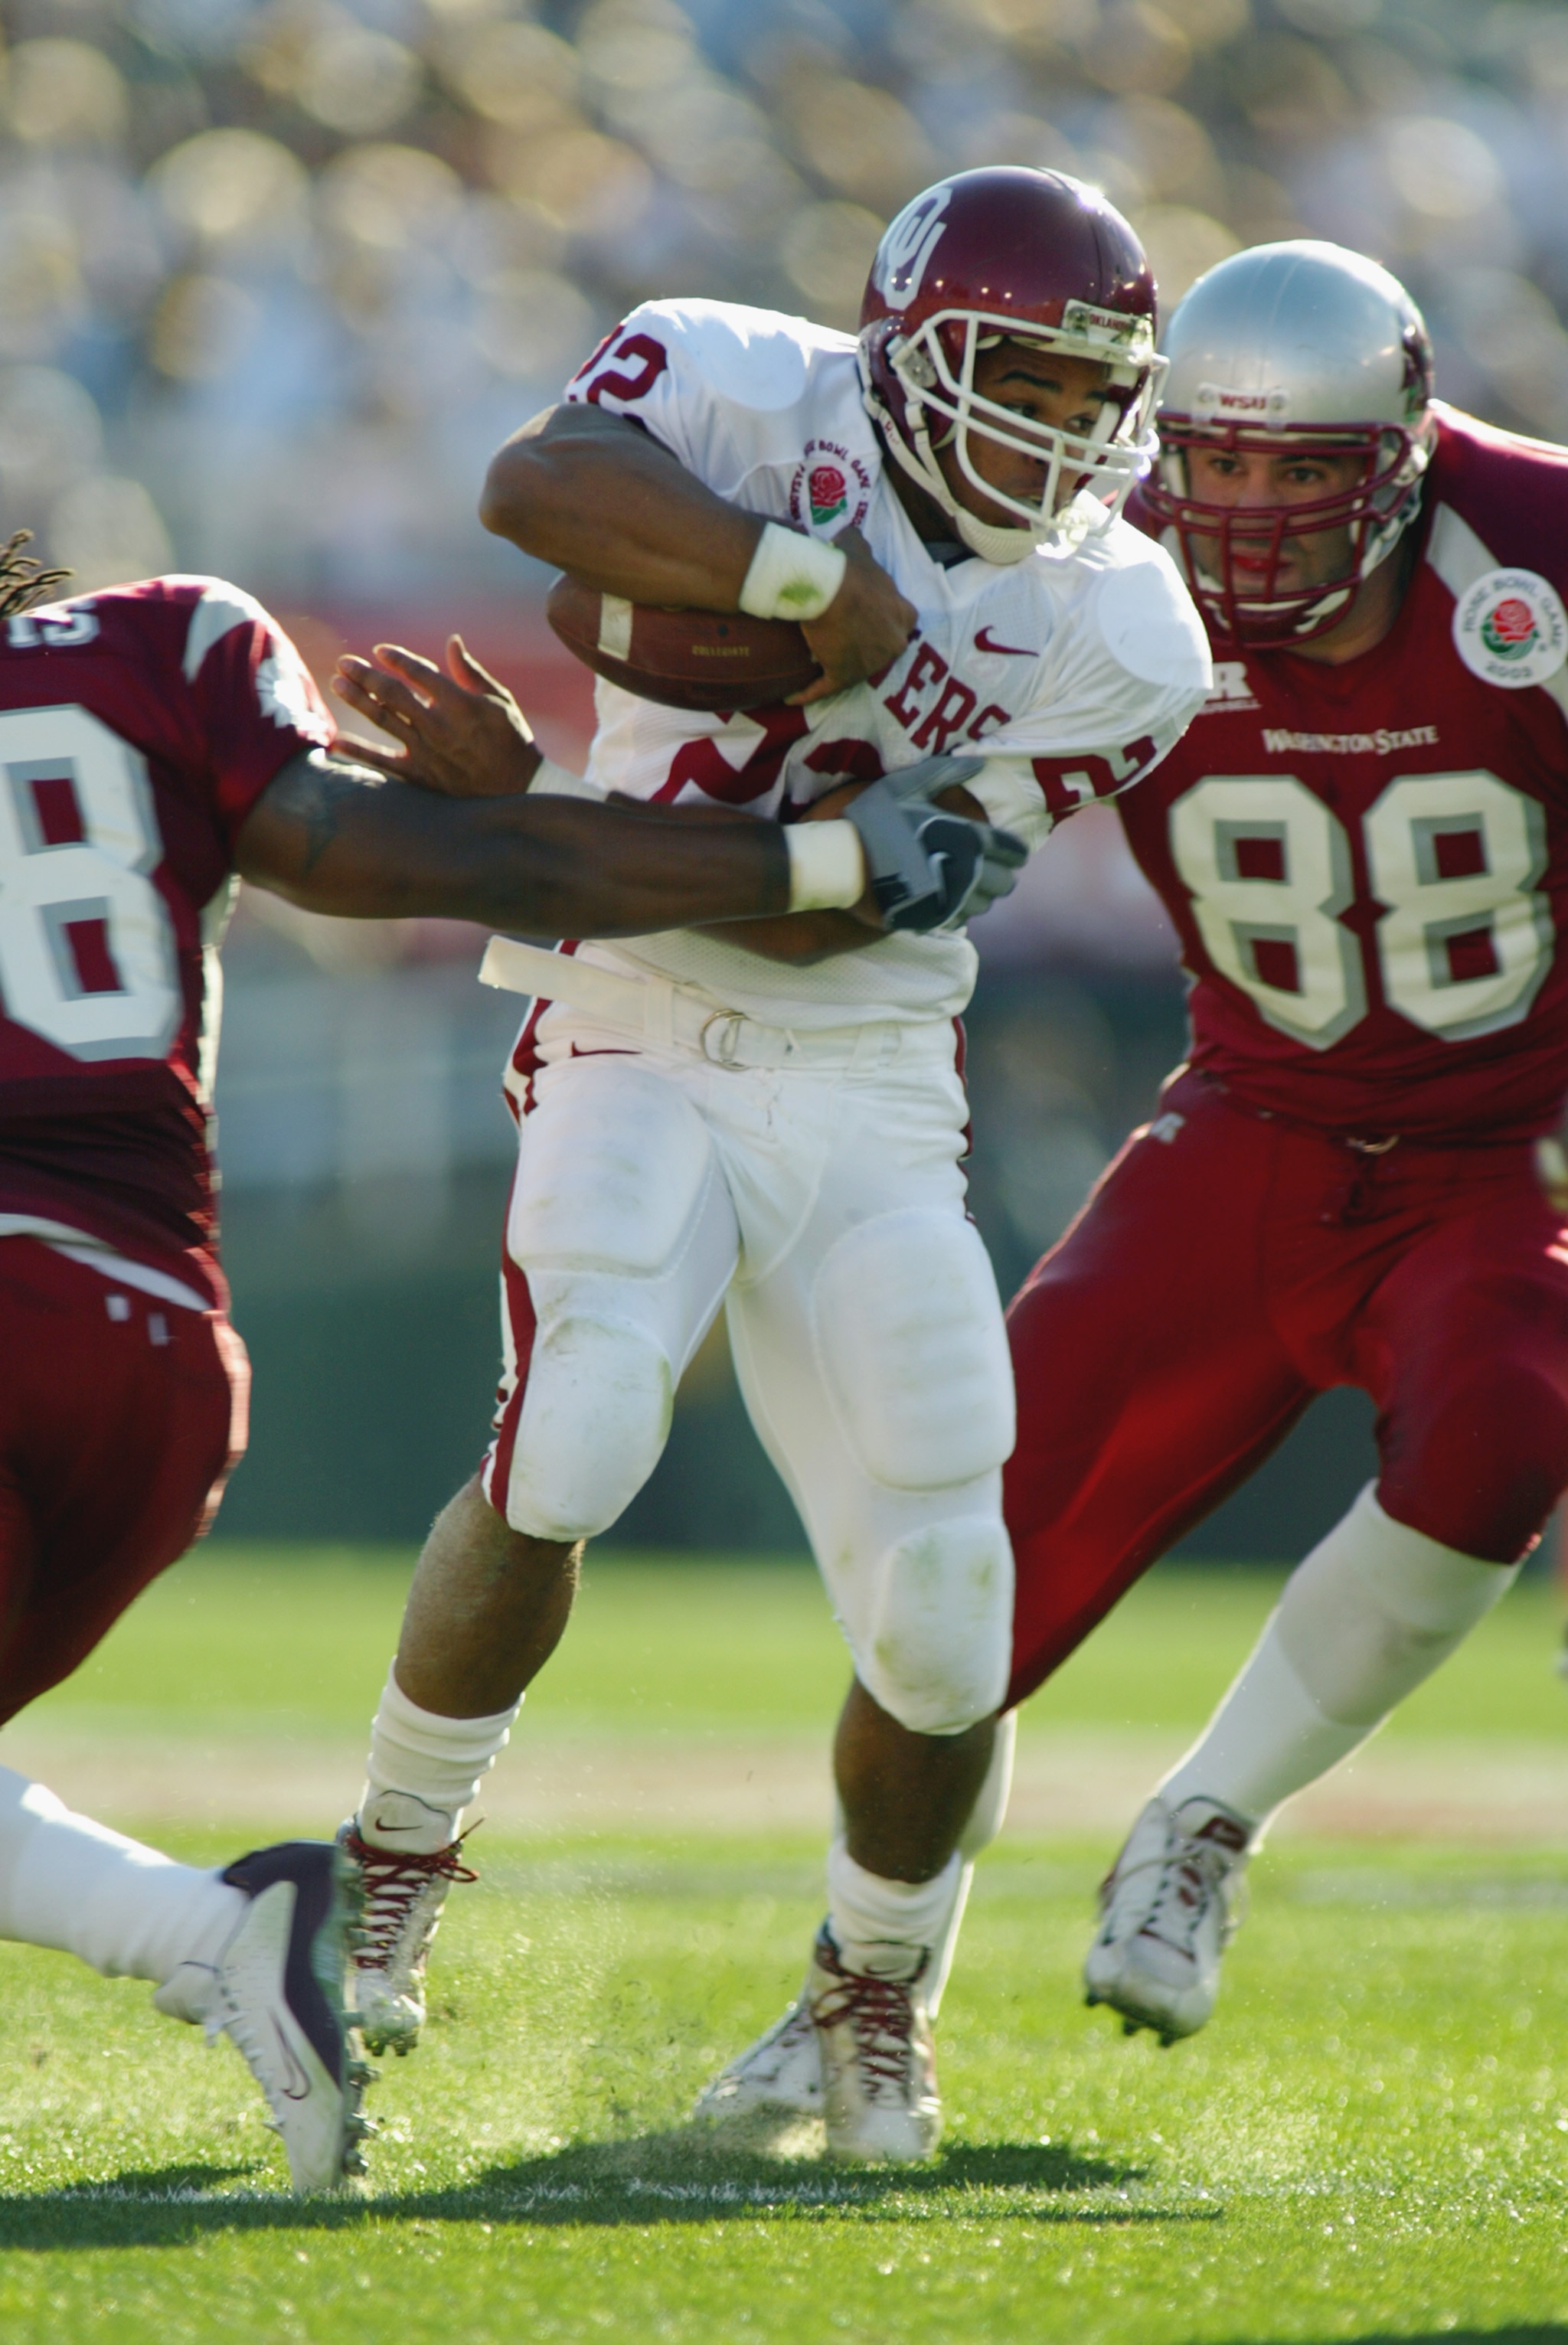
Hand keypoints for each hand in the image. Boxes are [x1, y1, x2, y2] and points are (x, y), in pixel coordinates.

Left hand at [330, 636, 542, 797]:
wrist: (518, 789)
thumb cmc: (511, 740)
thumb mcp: (500, 701)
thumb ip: (471, 672)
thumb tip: (451, 642)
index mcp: (459, 703)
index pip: (419, 673)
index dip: (397, 659)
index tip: (379, 650)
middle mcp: (438, 725)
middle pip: (393, 694)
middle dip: (366, 675)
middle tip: (344, 662)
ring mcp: (427, 751)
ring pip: (384, 719)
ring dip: (357, 700)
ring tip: (336, 684)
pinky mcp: (421, 775)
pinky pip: (384, 762)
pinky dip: (359, 751)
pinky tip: (335, 742)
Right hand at [791, 527, 916, 705]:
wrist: (830, 589)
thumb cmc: (846, 566)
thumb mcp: (856, 545)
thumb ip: (858, 544)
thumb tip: (847, 535)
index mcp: (902, 612)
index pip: (904, 619)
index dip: (888, 617)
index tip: (872, 613)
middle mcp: (893, 642)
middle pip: (885, 647)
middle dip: (870, 645)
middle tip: (845, 638)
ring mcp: (870, 662)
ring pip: (856, 668)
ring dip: (840, 667)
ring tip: (818, 663)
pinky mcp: (844, 675)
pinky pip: (824, 688)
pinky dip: (808, 692)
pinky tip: (792, 696)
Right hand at [835, 756, 1027, 932]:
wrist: (844, 862)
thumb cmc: (876, 819)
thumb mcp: (909, 785)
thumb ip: (947, 773)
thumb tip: (979, 764)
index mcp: (968, 839)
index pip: (1011, 851)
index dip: (1015, 852)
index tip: (1013, 853)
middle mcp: (968, 872)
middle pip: (1004, 883)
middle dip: (1001, 876)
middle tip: (991, 870)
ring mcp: (950, 900)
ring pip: (984, 906)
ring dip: (981, 896)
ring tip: (969, 887)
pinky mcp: (931, 919)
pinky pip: (959, 922)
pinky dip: (958, 913)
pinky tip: (948, 902)